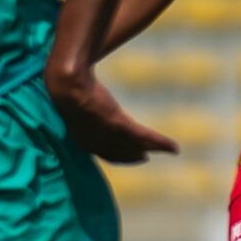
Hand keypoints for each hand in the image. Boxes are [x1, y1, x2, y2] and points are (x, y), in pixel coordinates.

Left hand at [46, 65, 178, 165]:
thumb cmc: (68, 88)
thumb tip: (83, 95)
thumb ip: (82, 106)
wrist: (68, 84)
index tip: (131, 155)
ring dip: (154, 148)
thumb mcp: (75, 101)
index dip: (120, 156)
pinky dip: (161, 144)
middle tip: (145, 156)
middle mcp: (97, 144)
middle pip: (122, 153)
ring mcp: (108, 135)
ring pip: (137, 146)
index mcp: (83, 140)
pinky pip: (144, 138)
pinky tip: (173, 147)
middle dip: (134, 155)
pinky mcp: (120, 126)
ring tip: (170, 149)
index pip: (106, 153)